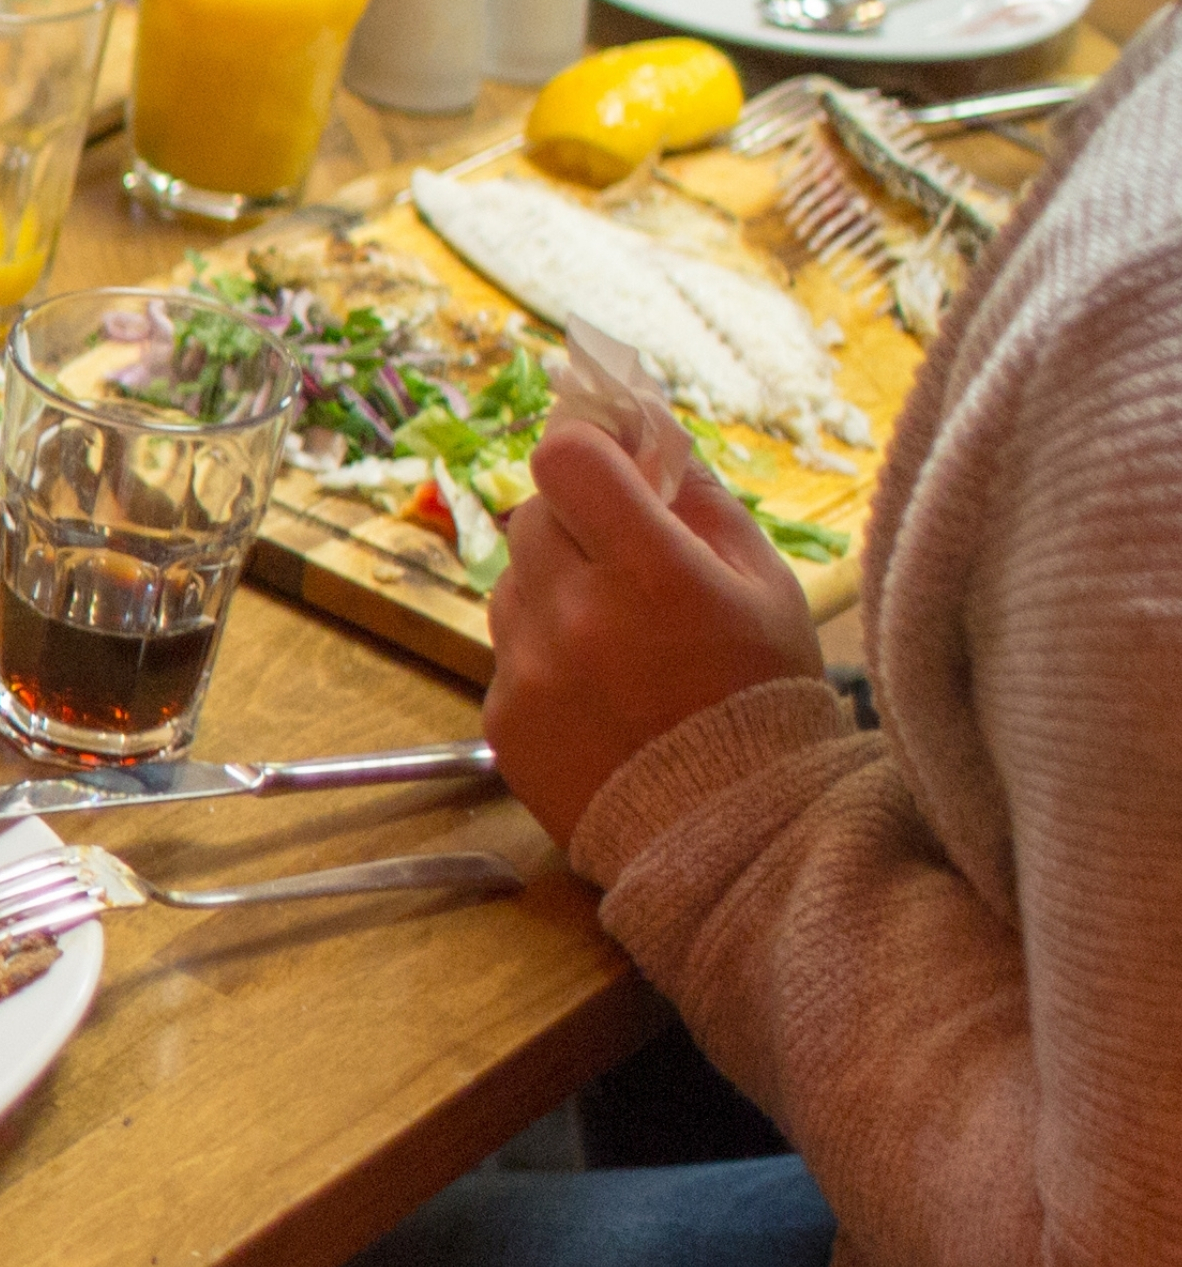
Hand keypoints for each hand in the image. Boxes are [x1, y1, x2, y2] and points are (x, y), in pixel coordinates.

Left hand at [483, 421, 824, 843]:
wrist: (736, 836)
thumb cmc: (765, 699)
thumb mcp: (766, 586)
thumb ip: (701, 499)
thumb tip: (647, 430)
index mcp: (650, 572)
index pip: (563, 457)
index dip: (586, 454)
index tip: (612, 472)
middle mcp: (574, 615)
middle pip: (532, 515)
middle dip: (574, 524)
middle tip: (624, 564)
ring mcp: (528, 670)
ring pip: (511, 583)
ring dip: (552, 591)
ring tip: (617, 642)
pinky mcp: (500, 720)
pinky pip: (505, 652)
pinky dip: (541, 657)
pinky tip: (599, 694)